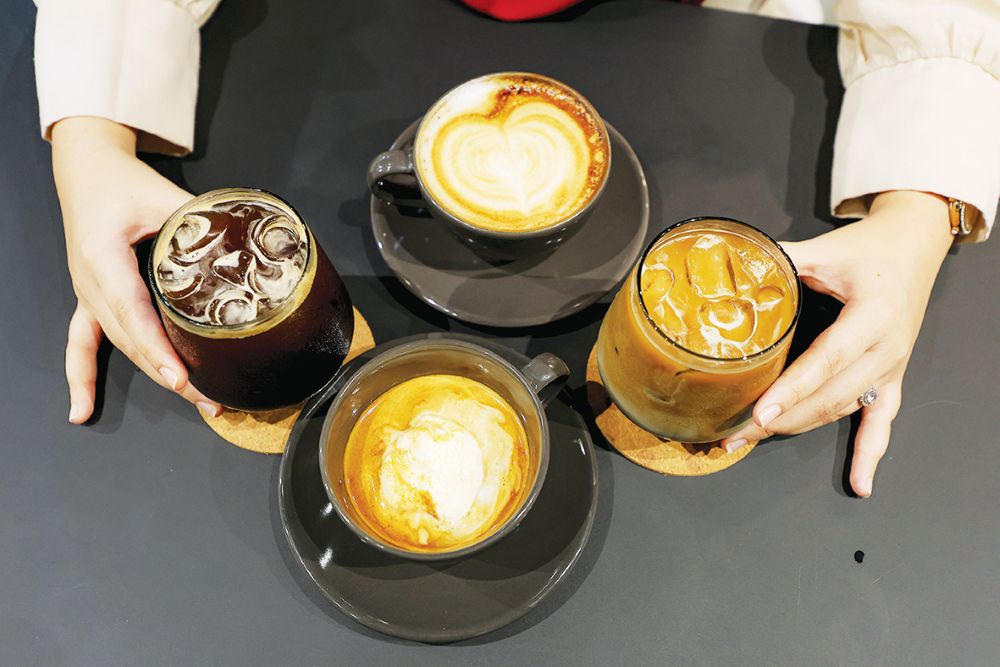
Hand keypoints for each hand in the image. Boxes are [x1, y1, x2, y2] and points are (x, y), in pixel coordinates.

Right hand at [52, 117, 222, 422]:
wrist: (87, 172)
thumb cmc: (121, 182)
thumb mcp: (163, 196)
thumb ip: (201, 220)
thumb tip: (247, 241)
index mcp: (104, 256)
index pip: (134, 311)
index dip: (158, 347)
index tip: (181, 376)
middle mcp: (90, 282)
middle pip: (130, 338)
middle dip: (169, 372)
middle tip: (208, 399)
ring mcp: (88, 294)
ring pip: (119, 344)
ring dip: (153, 375)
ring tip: (193, 401)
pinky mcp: (90, 299)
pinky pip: (81, 344)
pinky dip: (81, 378)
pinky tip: (81, 411)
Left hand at [721, 191, 953, 496]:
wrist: (913, 246)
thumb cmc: (867, 248)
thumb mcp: (825, 250)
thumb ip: (781, 260)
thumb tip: (733, 266)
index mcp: (872, 315)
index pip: (827, 360)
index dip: (792, 388)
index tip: (760, 411)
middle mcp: (886, 347)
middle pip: (830, 395)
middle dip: (781, 419)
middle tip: (736, 433)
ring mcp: (892, 367)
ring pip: (844, 409)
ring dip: (799, 428)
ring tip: (753, 441)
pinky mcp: (892, 377)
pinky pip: (882, 421)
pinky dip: (870, 454)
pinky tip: (860, 485)